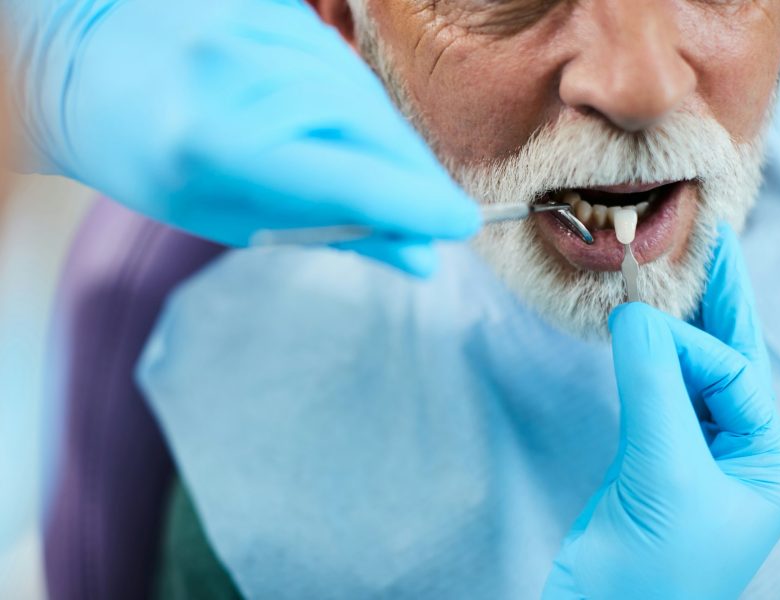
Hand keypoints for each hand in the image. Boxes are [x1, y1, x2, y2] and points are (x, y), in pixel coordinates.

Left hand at [2, 0, 478, 274]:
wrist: (92, 70)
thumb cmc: (156, 162)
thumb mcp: (235, 216)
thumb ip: (330, 231)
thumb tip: (418, 256)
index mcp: (217, 141)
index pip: (348, 177)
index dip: (415, 205)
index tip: (460, 227)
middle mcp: (240, 71)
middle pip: (369, 130)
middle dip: (414, 178)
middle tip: (438, 214)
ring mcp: (255, 27)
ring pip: (363, 95)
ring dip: (392, 145)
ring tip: (395, 183)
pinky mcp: (270, 6)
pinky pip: (342, 65)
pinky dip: (361, 109)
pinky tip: (357, 137)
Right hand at [543, 224, 779, 598]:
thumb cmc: (654, 569)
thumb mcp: (665, 469)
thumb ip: (653, 384)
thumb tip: (635, 313)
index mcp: (768, 463)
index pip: (733, 375)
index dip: (689, 343)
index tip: (640, 322)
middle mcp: (740, 454)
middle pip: (728, 363)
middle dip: (720, 304)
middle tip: (713, 244)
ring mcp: (695, 456)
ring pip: (690, 375)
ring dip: (678, 327)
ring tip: (678, 274)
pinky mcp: (652, 460)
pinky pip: (657, 394)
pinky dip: (646, 360)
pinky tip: (643, 332)